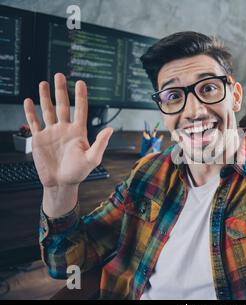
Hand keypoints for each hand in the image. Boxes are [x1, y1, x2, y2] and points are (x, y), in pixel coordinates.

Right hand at [23, 73, 112, 188]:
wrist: (61, 183)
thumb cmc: (79, 173)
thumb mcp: (93, 159)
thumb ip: (101, 143)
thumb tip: (110, 129)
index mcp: (79, 132)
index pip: (81, 109)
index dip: (80, 95)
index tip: (80, 82)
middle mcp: (65, 129)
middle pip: (63, 105)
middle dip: (61, 90)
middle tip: (59, 75)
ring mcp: (52, 133)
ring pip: (48, 110)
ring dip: (46, 97)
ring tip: (44, 83)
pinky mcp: (39, 139)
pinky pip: (34, 122)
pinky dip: (31, 112)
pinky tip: (29, 101)